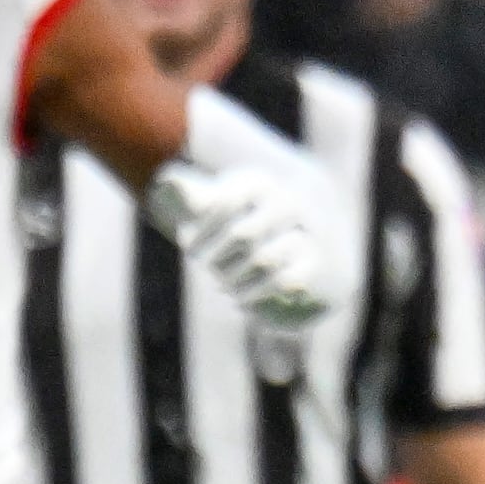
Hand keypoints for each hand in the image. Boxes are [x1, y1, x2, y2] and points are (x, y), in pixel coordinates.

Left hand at [147, 161, 329, 332]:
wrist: (303, 235)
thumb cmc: (246, 219)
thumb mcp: (222, 204)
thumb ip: (198, 197)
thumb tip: (172, 182)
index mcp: (260, 183)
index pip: (226, 202)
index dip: (202, 229)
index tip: (187, 246)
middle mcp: (287, 203)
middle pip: (242, 235)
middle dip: (217, 257)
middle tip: (204, 268)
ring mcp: (305, 233)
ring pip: (263, 259)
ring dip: (235, 277)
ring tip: (220, 284)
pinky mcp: (312, 263)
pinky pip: (284, 282)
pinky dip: (256, 295)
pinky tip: (239, 301)